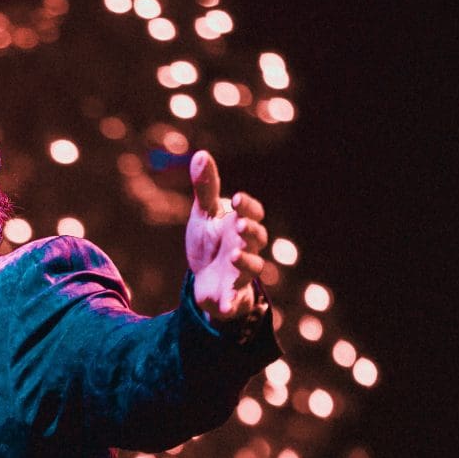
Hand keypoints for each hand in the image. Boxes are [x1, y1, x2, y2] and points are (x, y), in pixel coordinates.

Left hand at [184, 150, 269, 322]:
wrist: (204, 280)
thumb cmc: (209, 243)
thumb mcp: (203, 216)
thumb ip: (205, 189)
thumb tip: (200, 154)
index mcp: (240, 225)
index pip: (252, 213)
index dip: (247, 206)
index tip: (235, 200)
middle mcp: (246, 248)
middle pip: (258, 238)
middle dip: (251, 231)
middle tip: (240, 224)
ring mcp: (241, 273)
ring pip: (253, 268)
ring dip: (247, 262)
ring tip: (235, 255)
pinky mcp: (232, 296)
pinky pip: (237, 300)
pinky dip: (234, 302)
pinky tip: (226, 304)